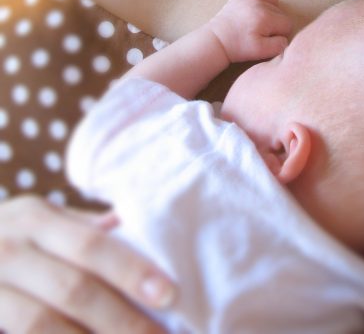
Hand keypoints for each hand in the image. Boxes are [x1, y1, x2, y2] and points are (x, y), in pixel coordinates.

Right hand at [0, 195, 174, 332]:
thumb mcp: (39, 223)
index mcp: (33, 217)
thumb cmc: (9, 242)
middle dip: (122, 321)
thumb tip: (139, 230)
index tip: (172, 296)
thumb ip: (83, 230)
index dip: (132, 272)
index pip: (91, 244)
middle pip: (73, 289)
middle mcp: (6, 249)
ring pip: (40, 325)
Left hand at [210, 0, 291, 63]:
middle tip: (263, 34)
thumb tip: (284, 38)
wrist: (215, 42)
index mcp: (266, 16)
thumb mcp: (261, 51)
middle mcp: (259, 3)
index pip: (287, 24)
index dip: (281, 34)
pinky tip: (252, 5)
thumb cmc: (238, 47)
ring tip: (262, 20)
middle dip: (276, 24)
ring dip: (271, 8)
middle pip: (280, 12)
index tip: (270, 40)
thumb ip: (278, 45)